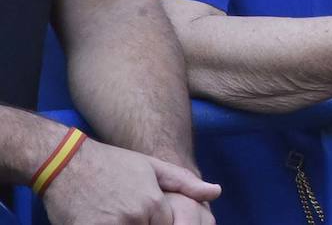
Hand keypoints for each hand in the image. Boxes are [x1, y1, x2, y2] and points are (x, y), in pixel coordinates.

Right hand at [42, 140, 219, 224]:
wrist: (66, 162)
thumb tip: (216, 192)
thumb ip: (185, 182)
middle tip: (126, 210)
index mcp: (153, 203)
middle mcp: (134, 217)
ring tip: (116, 211)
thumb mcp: (151, 167)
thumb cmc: (111, 163)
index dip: (162, 224)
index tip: (147, 215)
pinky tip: (103, 217)